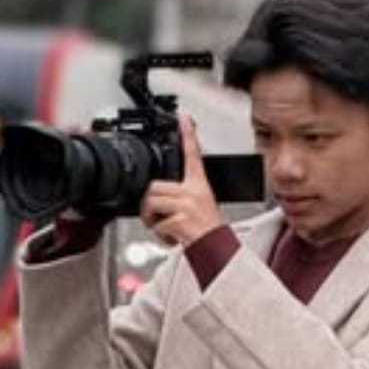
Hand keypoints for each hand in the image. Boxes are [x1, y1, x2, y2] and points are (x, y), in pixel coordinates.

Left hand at [140, 116, 223, 247]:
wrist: (217, 250)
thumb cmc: (208, 231)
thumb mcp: (199, 206)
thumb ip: (180, 196)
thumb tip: (156, 197)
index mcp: (199, 185)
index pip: (193, 154)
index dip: (188, 134)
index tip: (184, 118)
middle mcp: (194, 192)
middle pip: (155, 186)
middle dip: (151, 204)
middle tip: (159, 215)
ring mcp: (187, 205)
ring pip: (152, 203)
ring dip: (152, 219)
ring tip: (166, 226)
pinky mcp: (181, 219)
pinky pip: (157, 223)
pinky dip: (160, 234)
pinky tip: (173, 237)